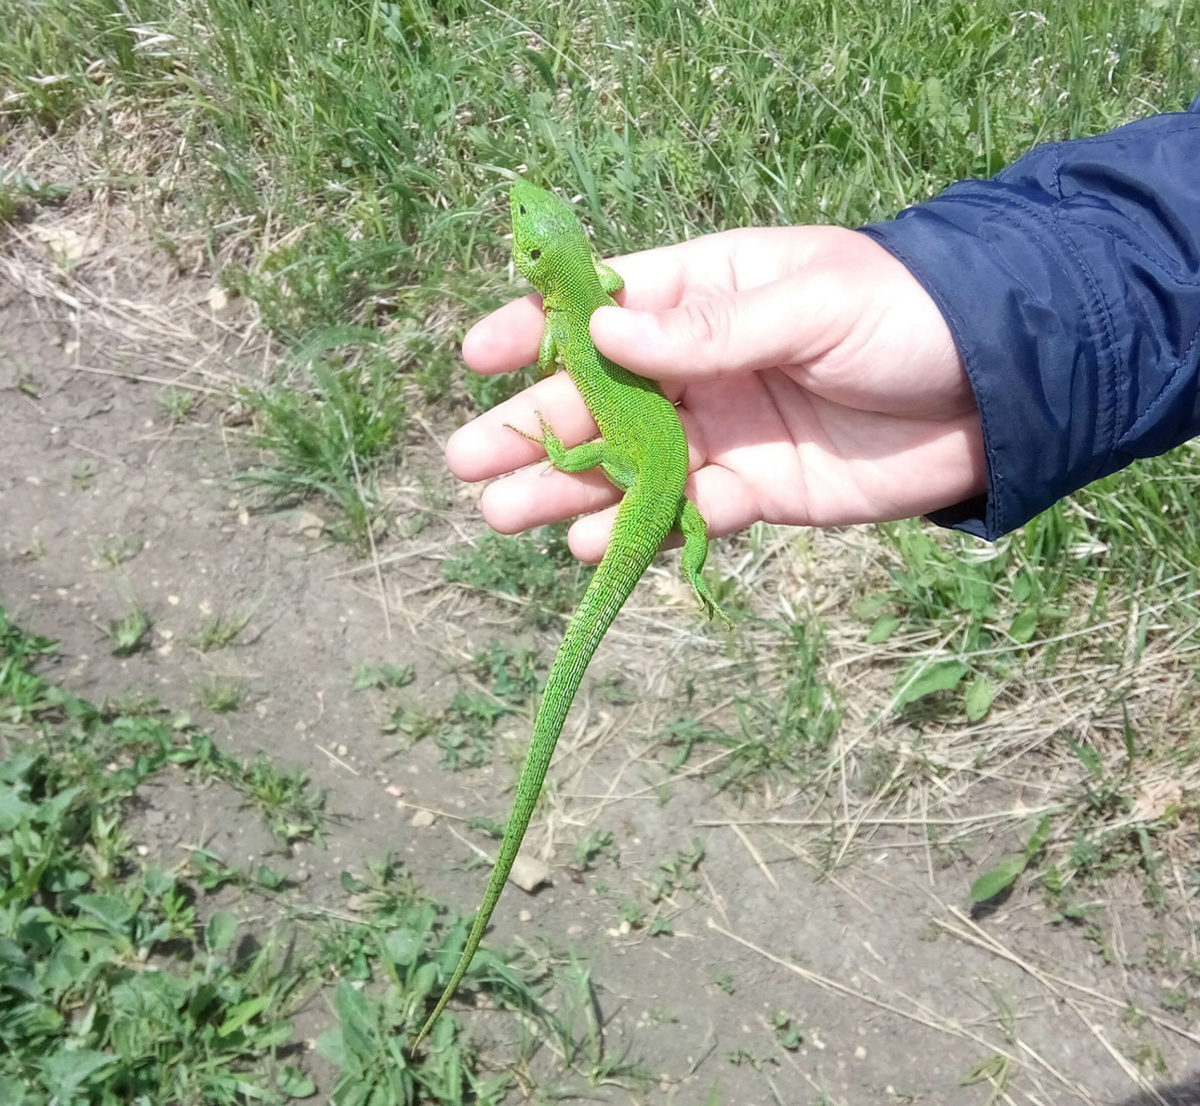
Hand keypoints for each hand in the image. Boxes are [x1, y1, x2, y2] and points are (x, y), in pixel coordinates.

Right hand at [445, 225, 985, 561]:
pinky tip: (594, 546)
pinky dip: (639, 533)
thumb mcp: (812, 303)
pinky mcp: (753, 493)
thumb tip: (607, 337)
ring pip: (624, 465)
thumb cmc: (907, 317)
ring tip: (502, 512)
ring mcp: (721, 433)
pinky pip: (683, 514)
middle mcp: (699, 367)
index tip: (480, 356)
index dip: (537, 329)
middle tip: (465, 463)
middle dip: (532, 427)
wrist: (995, 395)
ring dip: (565, 490)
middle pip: (597, 399)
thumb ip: (712, 329)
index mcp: (706, 295)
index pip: (603, 307)